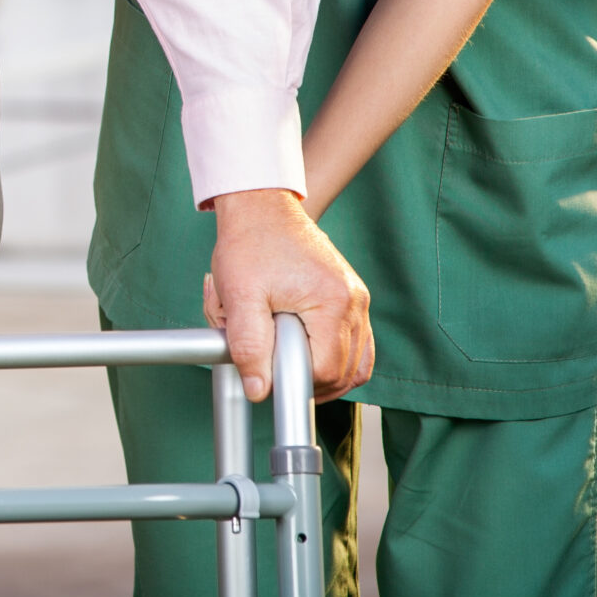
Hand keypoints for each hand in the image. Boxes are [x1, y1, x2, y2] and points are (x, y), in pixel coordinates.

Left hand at [204, 188, 371, 402]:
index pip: (326, 370)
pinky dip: (335, 358)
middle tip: (274, 371)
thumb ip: (248, 346)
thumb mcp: (239, 295)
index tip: (268, 375)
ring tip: (288, 366)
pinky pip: (356, 344)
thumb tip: (258, 390)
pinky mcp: (351, 297)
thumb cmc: (249, 242)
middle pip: (345, 372)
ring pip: (355, 363)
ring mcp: (357, 299)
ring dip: (323, 373)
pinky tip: (306, 355)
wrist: (261, 206)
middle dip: (306, 379)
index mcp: (333, 301)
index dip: (294, 382)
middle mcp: (355, 302)